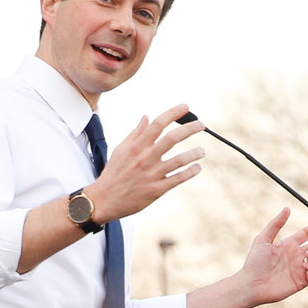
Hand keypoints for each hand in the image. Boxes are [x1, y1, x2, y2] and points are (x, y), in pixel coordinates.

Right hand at [84, 108, 205, 220]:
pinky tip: (197, 167)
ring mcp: (152, 174)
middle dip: (189, 129)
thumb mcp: (121, 149)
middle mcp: (146, 158)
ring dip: (194, 153)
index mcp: (137, 146)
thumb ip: (136, 133)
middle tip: (202, 125)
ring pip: (179, 160)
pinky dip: (190, 172)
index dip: (173, 113)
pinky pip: (178, 179)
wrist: (105, 199)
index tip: (186, 107)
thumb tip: (146, 117)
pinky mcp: (156, 189)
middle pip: (172, 138)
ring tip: (202, 151)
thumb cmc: (113, 173)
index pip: (158, 124)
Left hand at [238, 209, 307, 306]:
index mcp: (288, 244)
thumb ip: (275, 224)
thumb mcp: (263, 239)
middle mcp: (296, 256)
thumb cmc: (254, 262)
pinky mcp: (302, 281)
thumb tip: (287, 208)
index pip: (307, 234)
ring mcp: (300, 268)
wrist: (252, 284)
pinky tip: (305, 264)